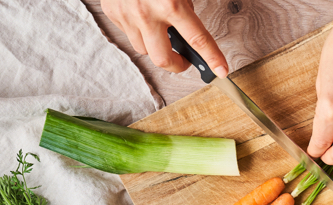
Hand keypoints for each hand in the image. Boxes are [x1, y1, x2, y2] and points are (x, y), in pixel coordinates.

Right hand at [101, 0, 227, 75]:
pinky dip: (138, 31)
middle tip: (185, 61)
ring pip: (143, 49)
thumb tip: (186, 30)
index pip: (197, 40)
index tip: (221, 70)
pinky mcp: (112, 13)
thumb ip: (184, 7)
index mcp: (171, 4)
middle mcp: (147, 13)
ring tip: (161, 30)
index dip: (212, 58)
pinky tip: (142, 16)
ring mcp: (126, 15)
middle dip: (177, 65)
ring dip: (155, 46)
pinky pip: (129, 34)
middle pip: (163, 59)